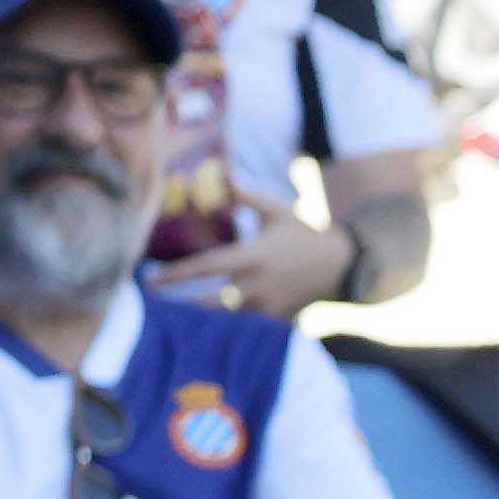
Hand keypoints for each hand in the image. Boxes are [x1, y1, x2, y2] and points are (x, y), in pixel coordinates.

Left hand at [147, 211, 357, 317]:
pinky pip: (249, 324)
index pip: (206, 268)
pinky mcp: (280, 318)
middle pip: (210, 303)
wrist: (345, 264)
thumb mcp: (276, 210)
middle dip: (185, 305)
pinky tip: (218, 323)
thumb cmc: (306, 233)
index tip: (152, 279)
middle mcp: (259, 285)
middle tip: (162, 304)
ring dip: (208, 315)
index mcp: (254, 257)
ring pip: (229, 317)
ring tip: (185, 314)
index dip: (176, 275)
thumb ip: (245, 195)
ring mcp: (271, 306)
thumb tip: (218, 174)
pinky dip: (233, 322)